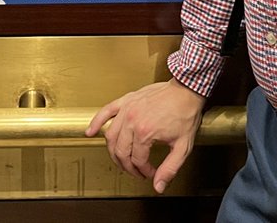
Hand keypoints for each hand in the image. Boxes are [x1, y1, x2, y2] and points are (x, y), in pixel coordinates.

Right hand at [85, 79, 205, 192]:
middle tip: (136, 171)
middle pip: (121, 152)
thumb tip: (159, 186)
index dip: (144, 171)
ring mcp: (127, 109)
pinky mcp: (126, 100)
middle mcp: (132, 121)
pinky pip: (106, 111)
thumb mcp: (183, 146)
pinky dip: (96, 122)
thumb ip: (170, 168)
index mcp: (145, 132)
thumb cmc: (186, 114)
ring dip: (113, 152)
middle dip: (128, 166)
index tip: (151, 173)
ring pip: (111, 137)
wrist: (186, 90)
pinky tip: (90, 132)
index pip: (137, 160)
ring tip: (121, 160)